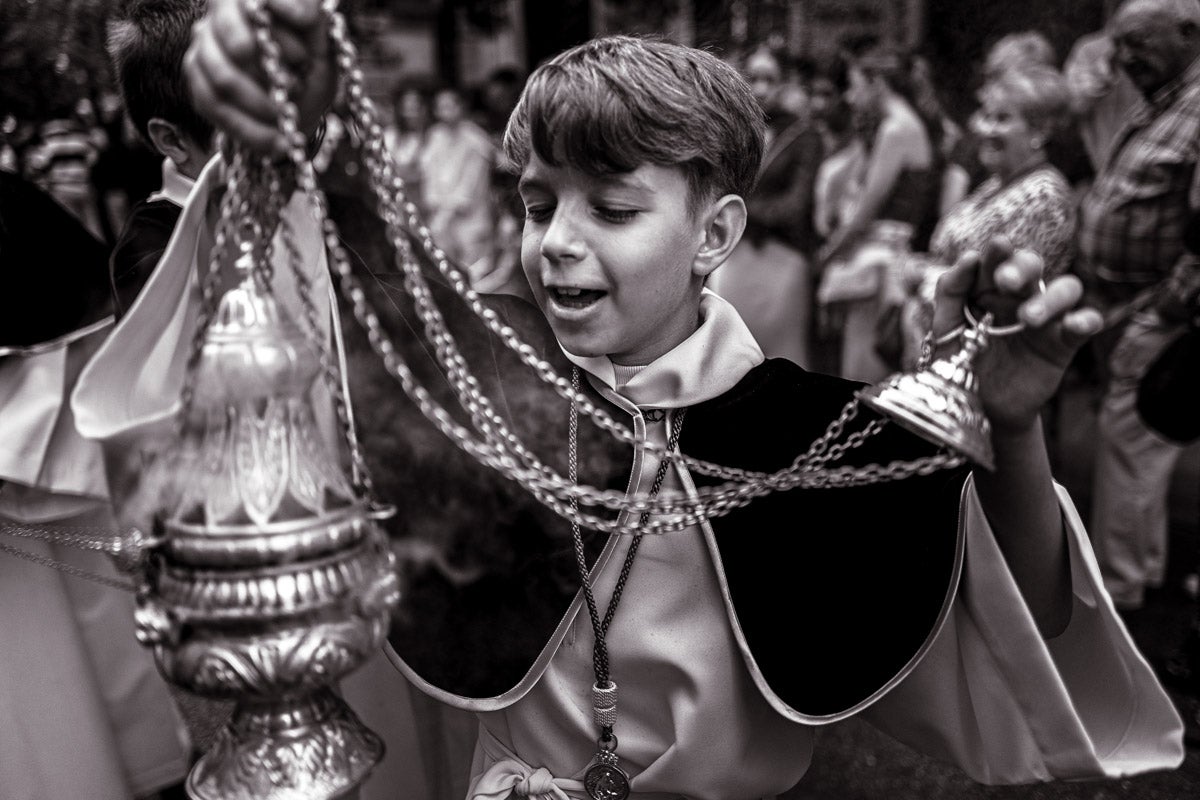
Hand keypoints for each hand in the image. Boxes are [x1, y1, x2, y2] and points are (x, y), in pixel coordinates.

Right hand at [185, 0, 334, 153]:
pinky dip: (251, 131)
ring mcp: (204, 50)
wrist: (296, 111)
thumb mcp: (323, 46)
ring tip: (287, 117)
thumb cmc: (310, 72)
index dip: (278, 6)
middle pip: (233, 37)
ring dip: (263, 104)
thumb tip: (300, 14)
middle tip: (296, 84)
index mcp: (250, 2)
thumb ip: (312, 23)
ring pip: (225, 77)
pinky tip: (276, 143)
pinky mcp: (198, 85)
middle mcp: (219, 17)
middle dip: (270, 67)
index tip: (306, 26)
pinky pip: (216, 108)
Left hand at [930, 237, 1102, 433]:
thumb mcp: (945, 327)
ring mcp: (1047, 316)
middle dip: (1021, 268)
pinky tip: (1077, 323)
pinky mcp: (1064, 341)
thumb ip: (951, 291)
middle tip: (1004, 282)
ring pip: (1065, 288)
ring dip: (1050, 297)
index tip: (996, 246)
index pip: (998, 259)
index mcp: (989, 286)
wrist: (981, 404)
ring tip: (1027, 318)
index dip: (998, 251)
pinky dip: (1086, 319)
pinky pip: (1085, 323)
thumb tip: (969, 256)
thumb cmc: (962, 359)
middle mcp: (1021, 295)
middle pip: (1033, 265)